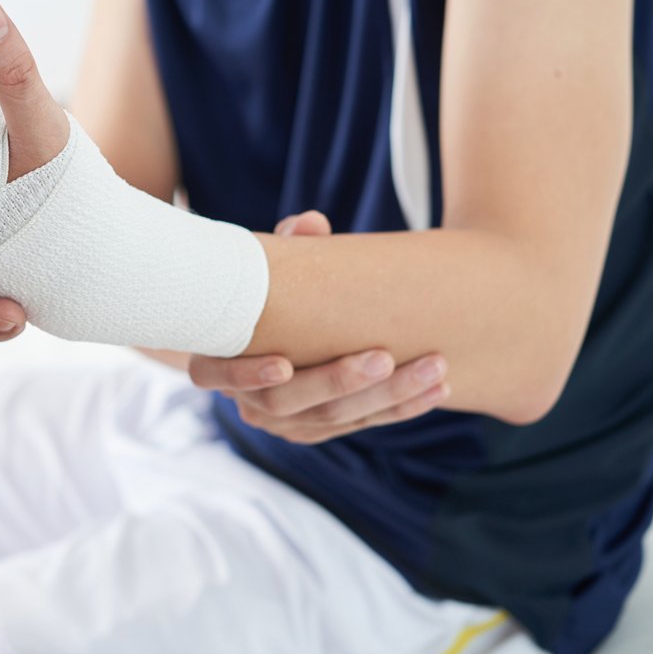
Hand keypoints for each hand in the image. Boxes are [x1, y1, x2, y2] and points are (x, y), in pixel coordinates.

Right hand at [188, 211, 449, 443]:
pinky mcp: (320, 430)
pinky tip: (438, 390)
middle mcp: (246, 401)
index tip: (282, 363)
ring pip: (334, 418)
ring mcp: (284, 422)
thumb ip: (287, 244)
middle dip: (340, 381)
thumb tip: (312, 223)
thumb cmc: (260, 292)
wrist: (271, 332)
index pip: (216, 375)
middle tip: (384, 356)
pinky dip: (400, 408)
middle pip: (289, 402)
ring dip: (387, 396)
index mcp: (215, 360)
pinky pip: (361, 424)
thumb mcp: (264, 267)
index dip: (246, 374)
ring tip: (434, 368)